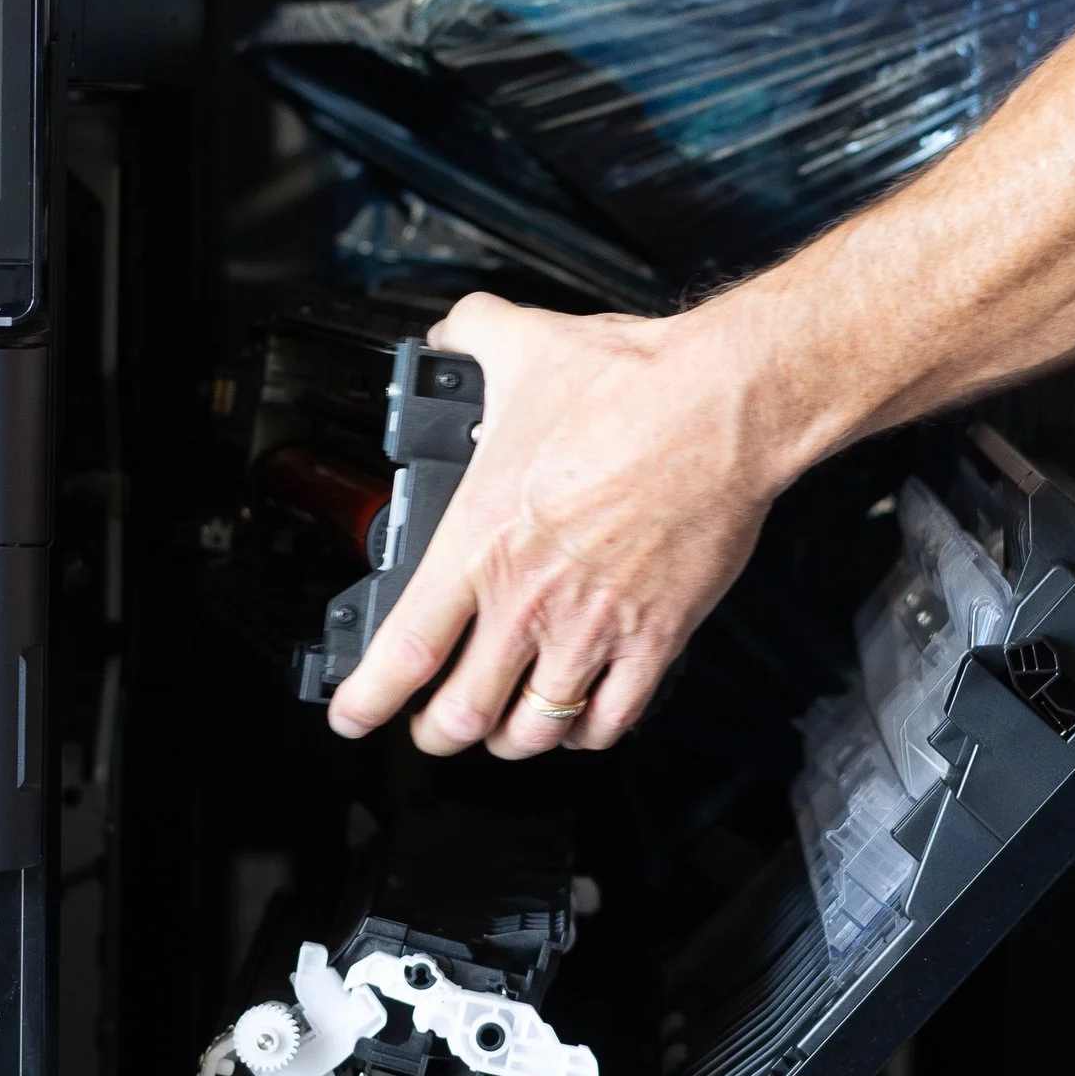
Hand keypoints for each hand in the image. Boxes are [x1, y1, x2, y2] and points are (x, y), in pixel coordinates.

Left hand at [324, 289, 787, 758]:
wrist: (723, 407)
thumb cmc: (630, 386)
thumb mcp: (523, 344)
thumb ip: (471, 337)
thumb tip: (452, 334)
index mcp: (481, 541)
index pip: (404, 650)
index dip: (367, 699)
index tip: (351, 714)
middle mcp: (529, 599)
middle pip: (462, 714)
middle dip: (436, 734)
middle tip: (430, 728)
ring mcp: (593, 628)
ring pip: (533, 732)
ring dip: (509, 741)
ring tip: (501, 730)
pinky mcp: (655, 639)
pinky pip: (609, 721)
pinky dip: (585, 734)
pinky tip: (578, 719)